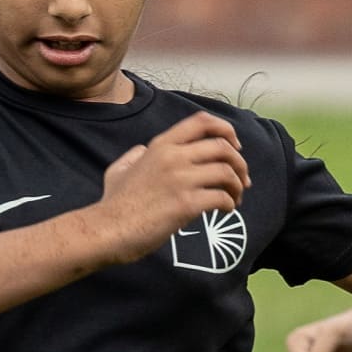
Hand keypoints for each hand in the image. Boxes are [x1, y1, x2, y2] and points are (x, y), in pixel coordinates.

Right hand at [96, 111, 250, 263]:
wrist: (108, 229)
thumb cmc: (113, 203)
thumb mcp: (119, 169)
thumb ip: (133, 156)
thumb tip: (140, 151)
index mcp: (161, 145)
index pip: (202, 122)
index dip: (226, 130)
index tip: (235, 147)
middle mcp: (173, 156)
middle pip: (223, 147)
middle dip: (240, 164)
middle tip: (242, 181)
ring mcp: (180, 179)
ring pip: (226, 172)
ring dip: (237, 186)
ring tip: (235, 199)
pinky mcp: (186, 204)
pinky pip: (221, 198)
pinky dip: (230, 204)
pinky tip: (225, 211)